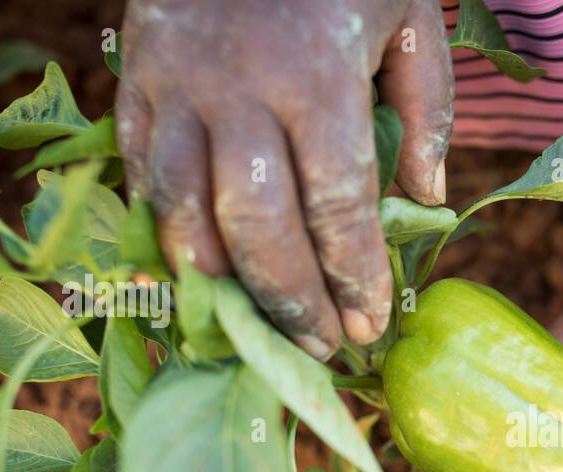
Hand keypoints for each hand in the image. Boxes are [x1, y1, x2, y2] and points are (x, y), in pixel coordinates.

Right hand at [116, 0, 453, 357]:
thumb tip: (428, 202)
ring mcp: (177, 84)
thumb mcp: (411, 17)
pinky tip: (191, 266)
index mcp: (319, 78)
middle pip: (258, 226)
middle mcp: (241, 90)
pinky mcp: (135, 77)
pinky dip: (161, 224)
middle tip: (318, 348)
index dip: (352, 276)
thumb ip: (426, 110)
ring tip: (249, 323)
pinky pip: (141, 168)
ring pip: (183, 207)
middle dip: (291, 301)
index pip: (337, 206)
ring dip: (216, 278)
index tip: (367, 327)